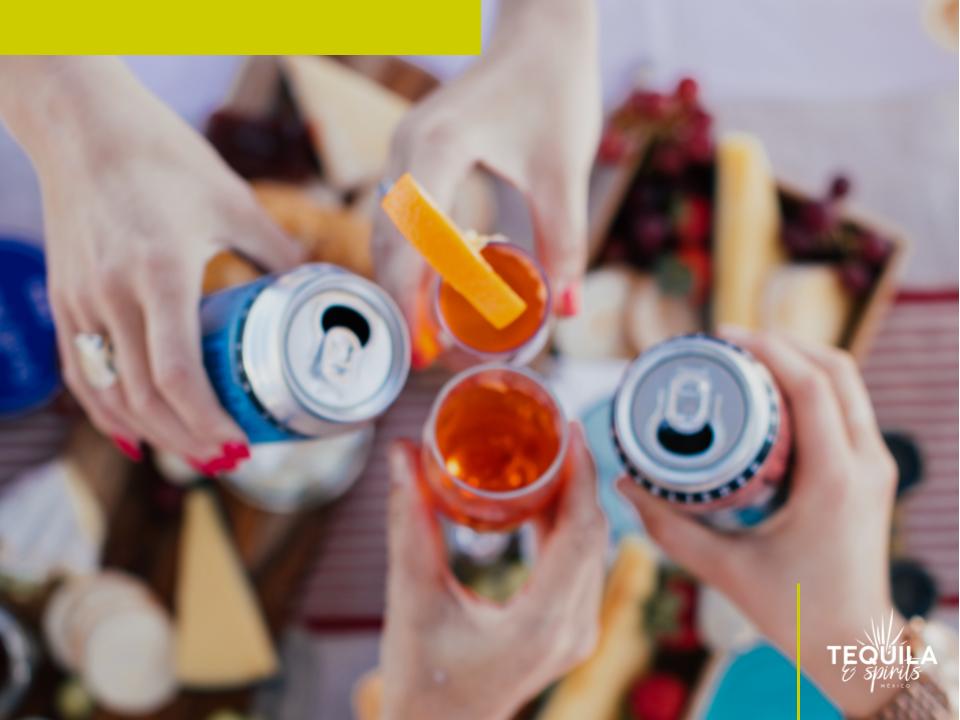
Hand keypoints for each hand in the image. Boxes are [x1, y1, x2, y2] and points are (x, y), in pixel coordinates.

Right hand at [0, 58, 302, 467]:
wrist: (82, 123)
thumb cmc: (163, 155)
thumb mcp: (232, 200)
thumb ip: (275, 249)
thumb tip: (313, 282)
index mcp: (160, 272)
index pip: (177, 374)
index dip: (207, 421)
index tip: (239, 442)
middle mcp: (113, 294)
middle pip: (145, 398)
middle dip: (188, 440)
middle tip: (229, 458)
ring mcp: (80, 300)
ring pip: (109, 394)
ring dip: (152, 434)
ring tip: (193, 453)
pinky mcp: (64, 298)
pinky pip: (82, 372)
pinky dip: (108, 411)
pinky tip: (134, 432)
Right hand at [373, 0, 600, 366]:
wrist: (542, 36)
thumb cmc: (555, 89)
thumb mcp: (564, 170)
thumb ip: (565, 241)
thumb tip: (568, 310)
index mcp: (438, 146)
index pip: (410, 239)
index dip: (410, 299)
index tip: (422, 349)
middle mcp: (406, 146)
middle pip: (387, 240)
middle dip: (401, 301)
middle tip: (423, 356)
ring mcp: (403, 147)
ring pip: (386, 230)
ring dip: (402, 281)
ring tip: (426, 333)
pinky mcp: (413, 152)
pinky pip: (398, 215)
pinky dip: (409, 255)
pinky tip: (431, 288)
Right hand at [379, 425, 606, 719]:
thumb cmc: (422, 679)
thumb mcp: (412, 598)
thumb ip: (408, 523)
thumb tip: (404, 454)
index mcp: (541, 621)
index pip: (581, 531)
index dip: (581, 474)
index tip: (567, 429)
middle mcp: (572, 628)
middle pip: (592, 534)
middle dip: (578, 477)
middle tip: (552, 430)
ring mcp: (576, 634)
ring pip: (590, 549)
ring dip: (573, 501)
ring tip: (546, 454)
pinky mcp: (568, 633)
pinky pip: (580, 566)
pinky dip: (564, 528)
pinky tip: (539, 500)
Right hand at [618, 329, 899, 716]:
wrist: (854, 644)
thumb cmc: (795, 611)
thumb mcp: (722, 569)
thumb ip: (667, 525)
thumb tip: (623, 482)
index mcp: (834, 481)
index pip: (812, 386)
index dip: (769, 348)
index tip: (723, 336)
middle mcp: (865, 463)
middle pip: (836, 369)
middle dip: (783, 342)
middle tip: (729, 341)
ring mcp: (875, 465)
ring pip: (846, 383)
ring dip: (800, 359)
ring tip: (745, 359)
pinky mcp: (871, 471)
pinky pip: (847, 406)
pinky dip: (812, 386)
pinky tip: (770, 395)